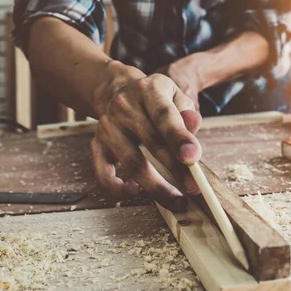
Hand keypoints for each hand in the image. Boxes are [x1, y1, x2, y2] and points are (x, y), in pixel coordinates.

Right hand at [90, 61, 202, 211]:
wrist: (118, 91)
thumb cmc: (155, 100)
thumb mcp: (175, 96)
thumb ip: (187, 113)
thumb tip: (193, 125)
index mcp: (148, 90)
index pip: (164, 116)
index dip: (178, 138)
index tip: (193, 158)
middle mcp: (124, 107)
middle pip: (150, 142)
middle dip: (175, 169)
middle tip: (194, 187)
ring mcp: (108, 127)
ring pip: (131, 162)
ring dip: (155, 186)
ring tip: (176, 200)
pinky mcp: (97, 145)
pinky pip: (103, 174)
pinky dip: (119, 188)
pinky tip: (137, 191)